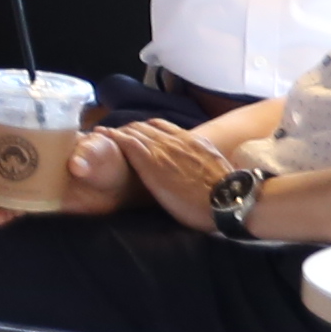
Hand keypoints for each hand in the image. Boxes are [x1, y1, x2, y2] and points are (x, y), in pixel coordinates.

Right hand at [0, 126, 123, 222]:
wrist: (121, 187)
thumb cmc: (111, 159)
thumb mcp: (103, 150)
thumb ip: (90, 153)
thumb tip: (75, 165)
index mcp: (34, 137)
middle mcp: (25, 158)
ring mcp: (28, 181)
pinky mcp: (35, 201)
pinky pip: (10, 206)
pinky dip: (0, 212)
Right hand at [108, 118, 236, 219]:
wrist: (231, 201)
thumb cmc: (191, 207)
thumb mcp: (160, 194)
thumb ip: (145, 172)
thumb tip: (133, 158)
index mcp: (152, 159)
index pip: (125, 138)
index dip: (111, 135)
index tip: (99, 134)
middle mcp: (165, 144)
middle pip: (137, 129)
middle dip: (122, 129)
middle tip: (113, 134)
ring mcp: (183, 140)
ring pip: (154, 125)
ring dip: (139, 126)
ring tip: (132, 131)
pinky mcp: (198, 141)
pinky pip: (171, 127)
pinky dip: (158, 126)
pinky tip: (157, 129)